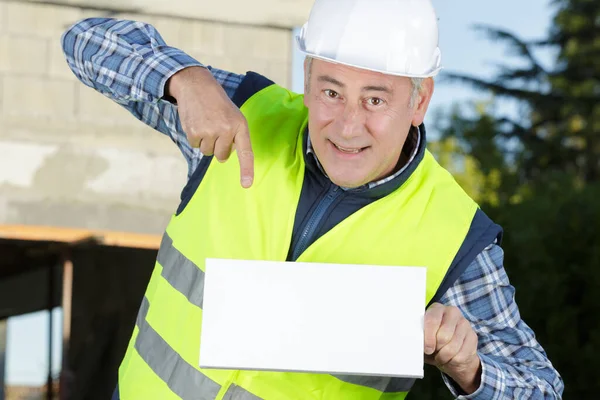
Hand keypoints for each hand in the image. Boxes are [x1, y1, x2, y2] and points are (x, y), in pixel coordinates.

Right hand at [166, 66, 253, 187]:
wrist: (197, 86)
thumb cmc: (218, 105)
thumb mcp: (234, 116)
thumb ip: (234, 136)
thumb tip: (224, 157)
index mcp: (240, 126)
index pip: (245, 152)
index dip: (246, 170)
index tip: (247, 185)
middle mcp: (226, 130)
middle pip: (222, 156)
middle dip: (218, 148)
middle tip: (216, 130)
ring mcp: (210, 132)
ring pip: (208, 152)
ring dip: (206, 142)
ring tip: (206, 123)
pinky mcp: (194, 132)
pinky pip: (195, 146)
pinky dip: (195, 137)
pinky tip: (197, 122)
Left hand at [424, 303, 481, 393]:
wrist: (450, 354)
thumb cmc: (432, 343)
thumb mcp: (423, 339)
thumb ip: (419, 338)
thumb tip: (415, 343)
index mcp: (437, 309)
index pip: (432, 320)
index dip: (429, 338)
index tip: (427, 349)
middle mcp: (452, 312)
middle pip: (444, 335)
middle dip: (437, 348)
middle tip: (434, 351)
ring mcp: (465, 323)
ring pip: (453, 347)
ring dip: (444, 357)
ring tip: (440, 356)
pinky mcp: (473, 336)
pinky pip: (462, 355)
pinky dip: (453, 361)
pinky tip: (451, 358)